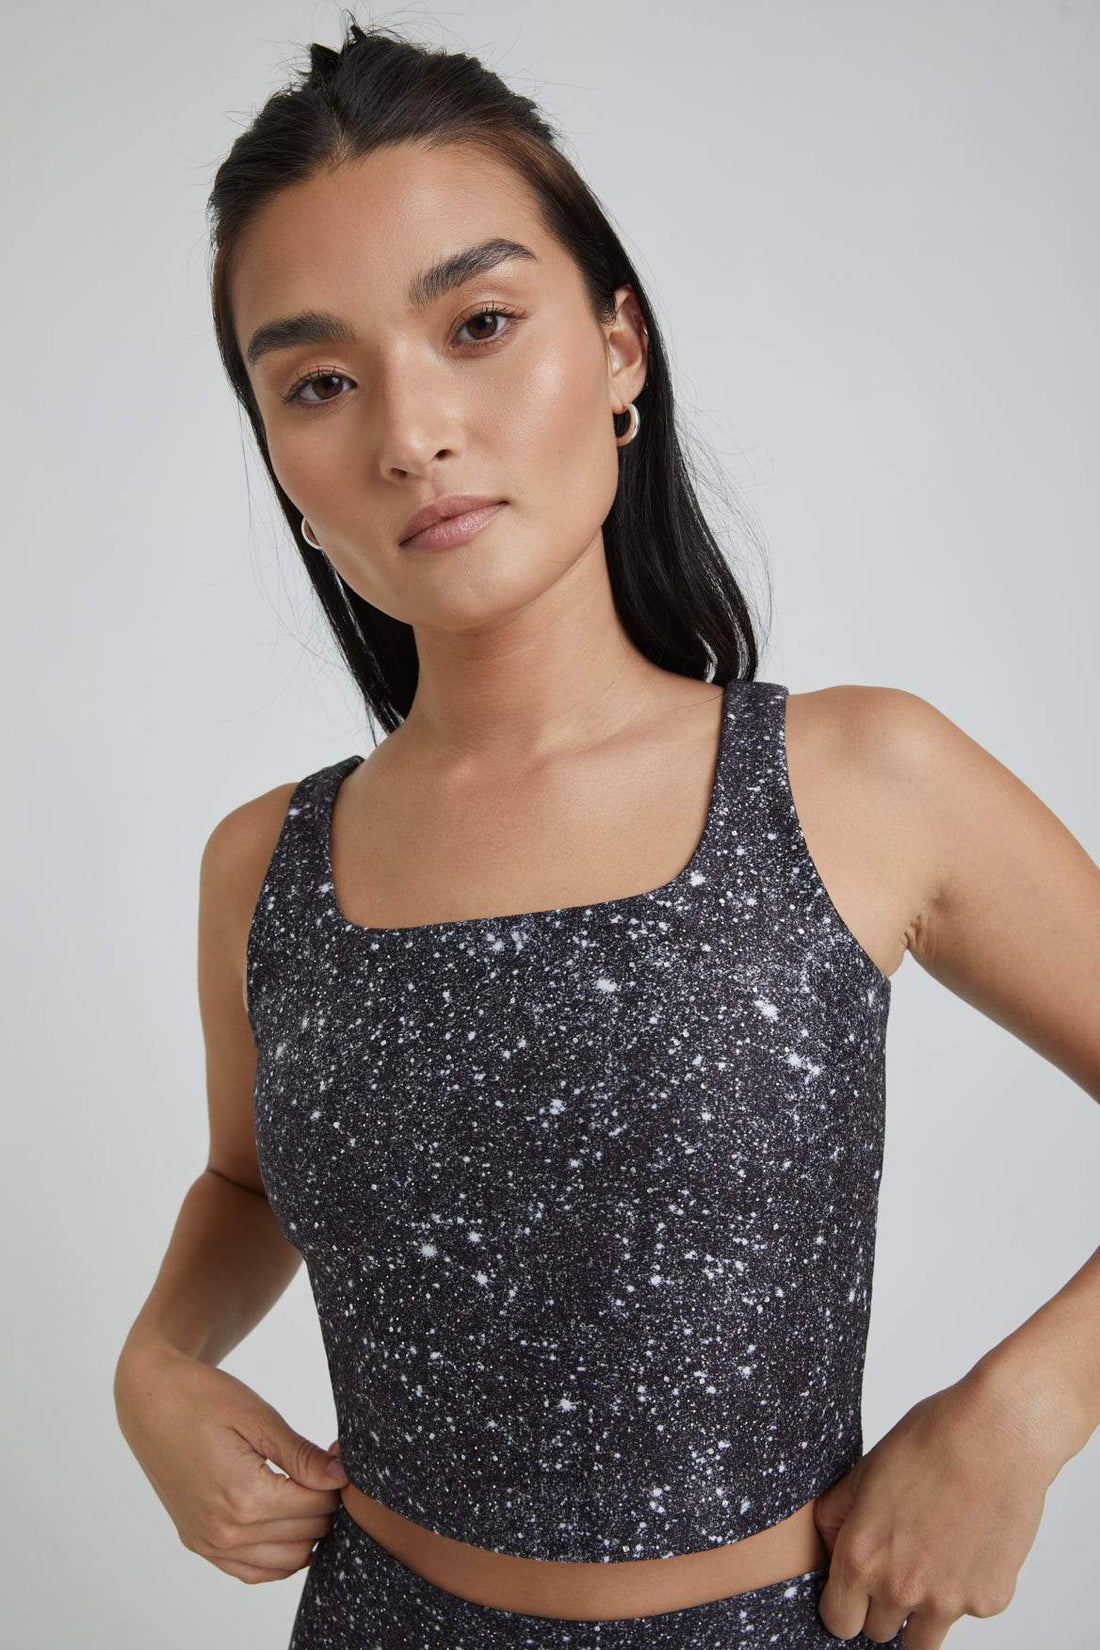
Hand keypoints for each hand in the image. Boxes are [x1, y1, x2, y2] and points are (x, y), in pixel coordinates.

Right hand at [114, 1342, 347, 1582]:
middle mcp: (226, 1531)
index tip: (335, 1453)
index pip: (317, 1506)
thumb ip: (301, 1455)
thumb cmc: (203, 1399)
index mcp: (244, 1497)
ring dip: (306, 1532)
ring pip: (286, 1562)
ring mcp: (210, 1543)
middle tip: (322, 1468)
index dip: (335, 1479)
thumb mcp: (259, 1418)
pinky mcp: (199, 1544)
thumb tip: (341, 1477)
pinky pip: (252, 1571)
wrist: (150, 1401)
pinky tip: (284, 1522)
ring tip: (304, 1491)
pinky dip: (277, 1555)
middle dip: (324, 1503)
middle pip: (306, 1534)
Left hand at [811, 1375, 1052, 1646]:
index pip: (838, 1621)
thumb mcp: (864, 1471)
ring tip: (931, 1560)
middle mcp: (899, 1588)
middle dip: (882, 1605)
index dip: (843, 1603)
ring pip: (921, 1639)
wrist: (995, 1435)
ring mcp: (947, 1600)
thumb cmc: (931, 1442)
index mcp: (861, 1557)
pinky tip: (969, 1542)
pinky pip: (966, 1610)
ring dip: (920, 1612)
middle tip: (898, 1563)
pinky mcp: (988, 1601)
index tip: (854, 1590)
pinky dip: (965, 1587)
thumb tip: (829, 1547)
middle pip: (877, 1631)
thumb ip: (837, 1517)